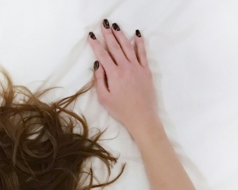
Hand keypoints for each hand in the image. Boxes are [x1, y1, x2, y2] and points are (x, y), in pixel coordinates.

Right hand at [88, 23, 158, 138]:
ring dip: (121, 35)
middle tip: (104, 24)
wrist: (142, 116)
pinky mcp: (146, 70)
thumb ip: (99, 81)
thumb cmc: (121, 110)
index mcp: (114, 74)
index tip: (91, 36)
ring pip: (128, 47)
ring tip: (116, 26)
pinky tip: (136, 35)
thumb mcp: (104, 98)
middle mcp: (125, 67)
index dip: (96, 45)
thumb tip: (97, 66)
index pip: (103, 55)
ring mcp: (137, 67)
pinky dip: (139, 43)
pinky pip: (142, 53)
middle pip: (115, 47)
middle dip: (108, 35)